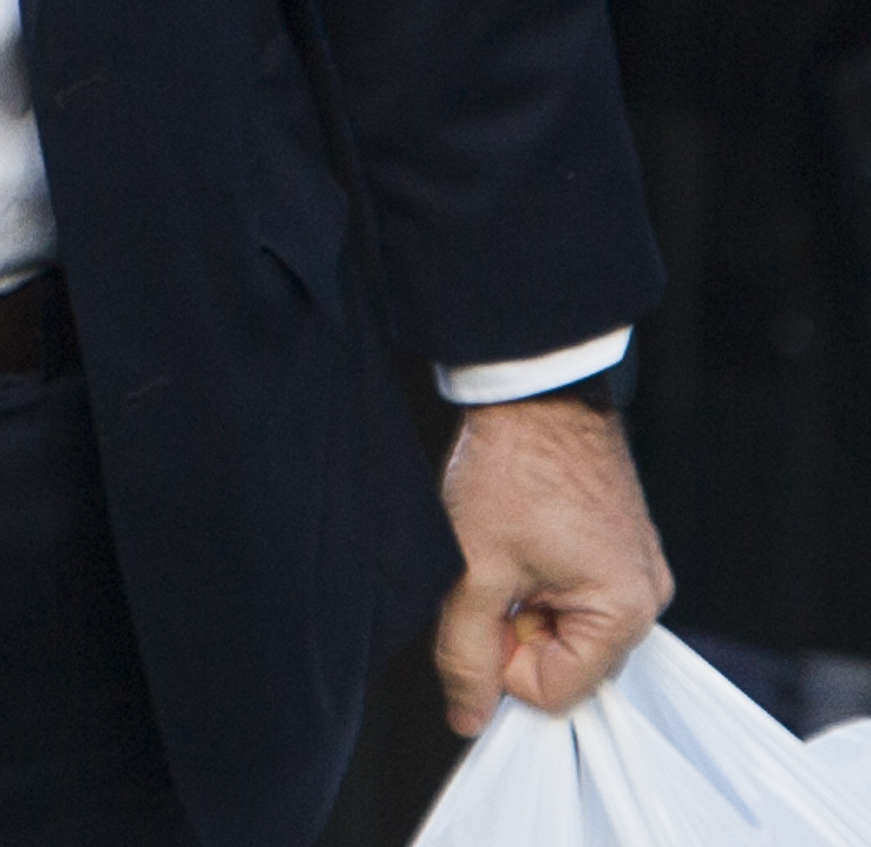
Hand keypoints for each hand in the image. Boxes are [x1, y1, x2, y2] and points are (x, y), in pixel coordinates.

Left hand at [434, 389, 671, 734]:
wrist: (533, 392)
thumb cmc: (512, 470)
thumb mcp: (473, 568)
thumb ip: (465, 650)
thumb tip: (468, 717)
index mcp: (625, 611)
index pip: (556, 691)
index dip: (502, 662)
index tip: (477, 613)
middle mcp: (645, 598)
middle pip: (565, 662)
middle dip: (512, 631)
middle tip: (486, 574)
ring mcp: (634, 571)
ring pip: (562, 627)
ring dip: (519, 602)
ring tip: (501, 550)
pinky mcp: (616, 550)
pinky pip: (571, 594)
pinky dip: (534, 580)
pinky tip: (516, 538)